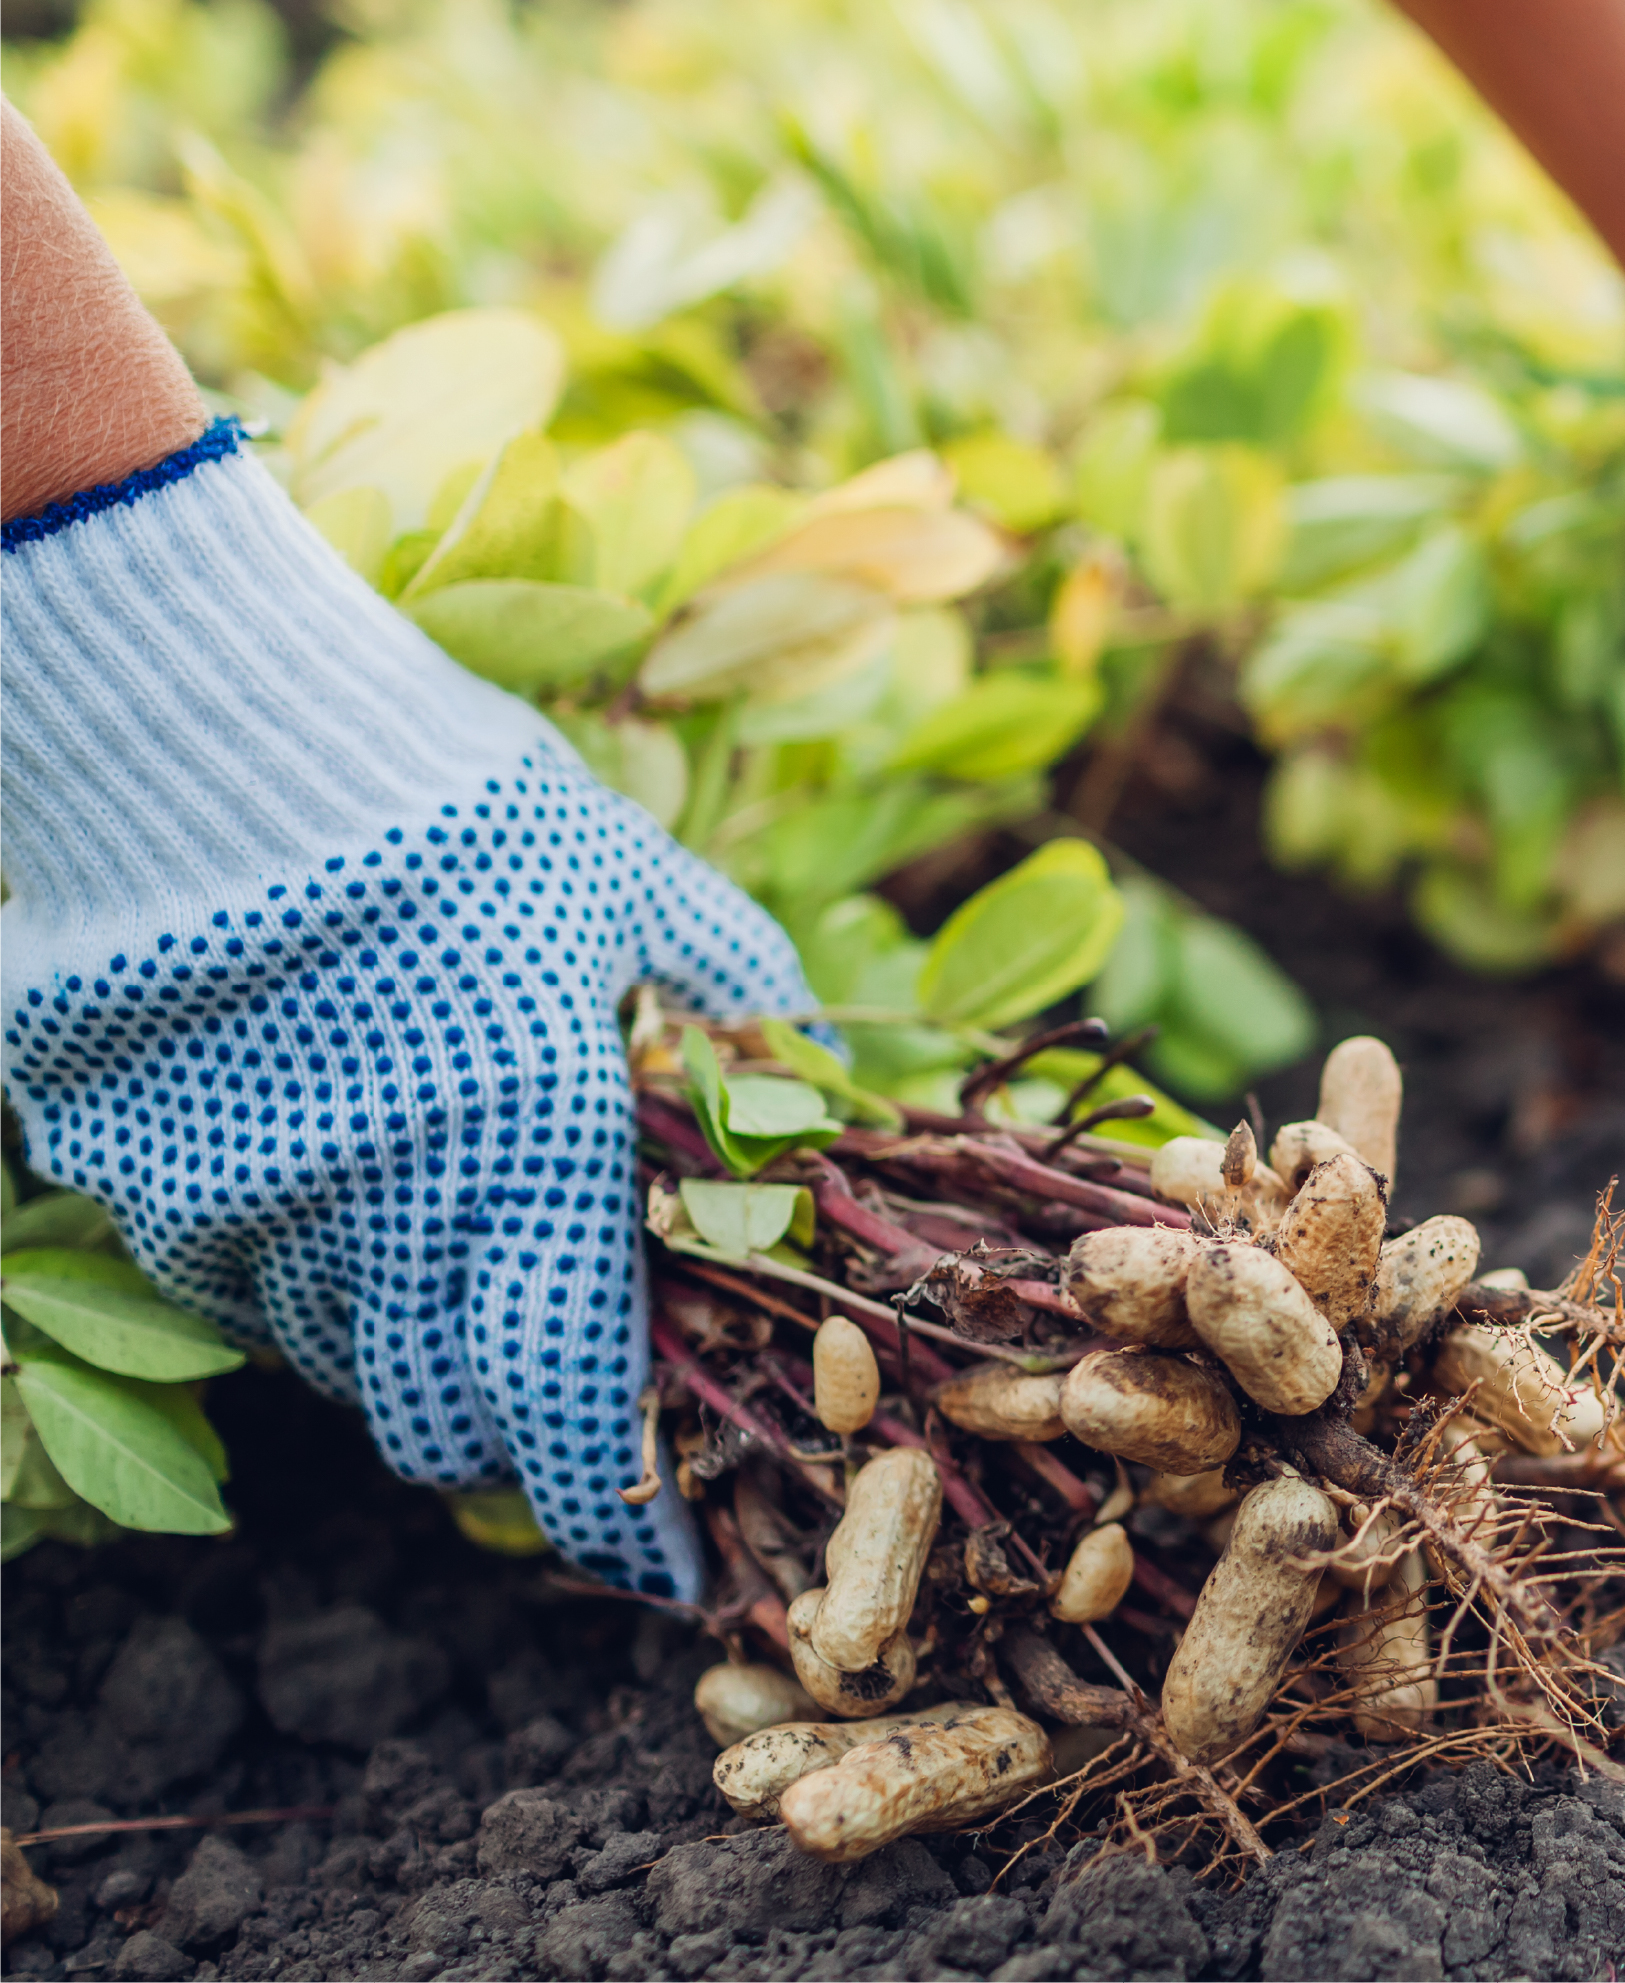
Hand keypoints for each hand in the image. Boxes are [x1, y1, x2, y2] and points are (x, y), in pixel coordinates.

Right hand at [2, 435, 807, 1597]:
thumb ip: (738, 1015)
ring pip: (332, 1358)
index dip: (617, 1511)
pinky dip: (293, 1264)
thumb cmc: (464, 809)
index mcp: (526, 1164)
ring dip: (399, 1332)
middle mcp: (375, 1222)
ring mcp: (234, 1212)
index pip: (566, 1413)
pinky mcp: (134, 1180)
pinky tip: (329, 1160)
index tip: (664, 1562)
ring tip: (444, 1217)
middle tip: (557, 1354)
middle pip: (442, 1422)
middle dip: (511, 1417)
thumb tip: (816, 1097)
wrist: (217, 737)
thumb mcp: (647, 897)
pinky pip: (228, 1281)